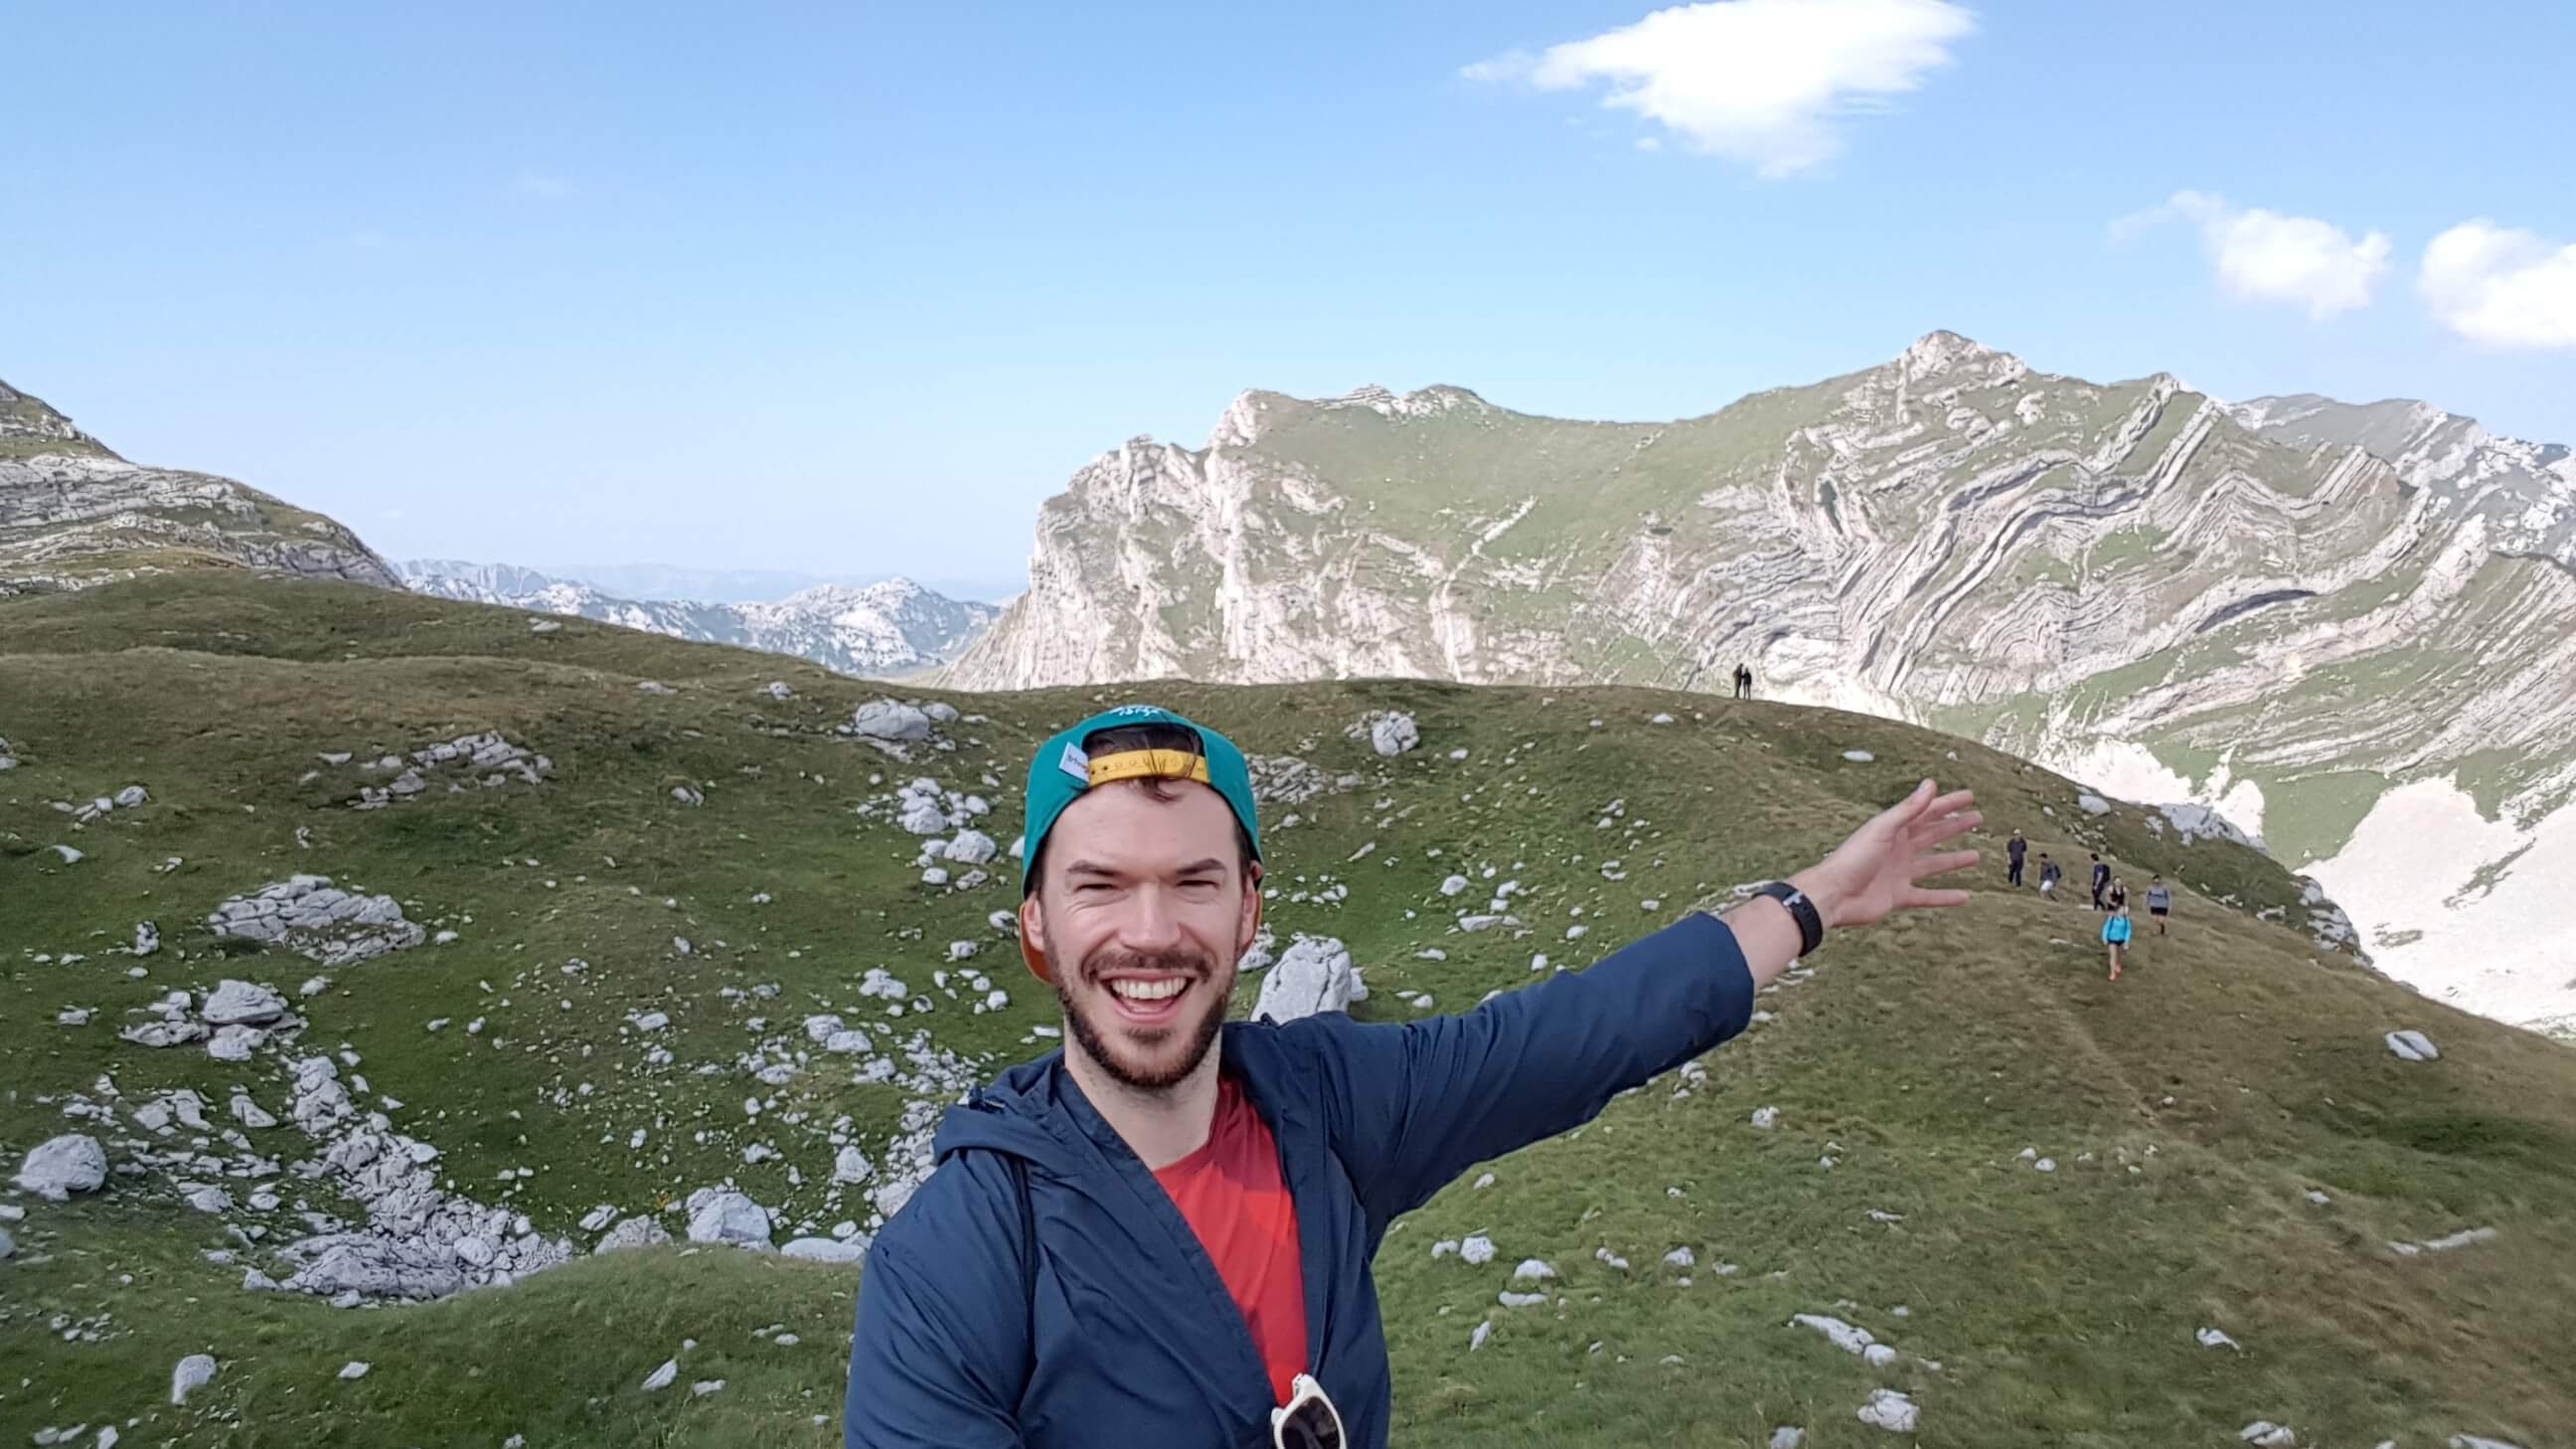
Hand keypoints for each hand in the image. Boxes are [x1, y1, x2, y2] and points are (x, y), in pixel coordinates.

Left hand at [1790, 779, 1980, 930]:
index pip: (1927, 812)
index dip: (1948, 804)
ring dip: (1954, 860)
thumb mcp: (1882, 829)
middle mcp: (1898, 849)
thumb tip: (1931, 784)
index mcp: (1894, 830)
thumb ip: (1908, 809)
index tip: (1969, 796)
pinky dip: (1946, 897)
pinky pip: (1928, 896)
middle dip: (1954, 827)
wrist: (1833, 895)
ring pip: (1934, 865)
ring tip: (1976, 856)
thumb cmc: (1852, 859)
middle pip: (1933, 834)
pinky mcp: (1898, 896)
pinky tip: (1964, 896)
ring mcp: (1899, 873)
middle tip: (1977, 818)